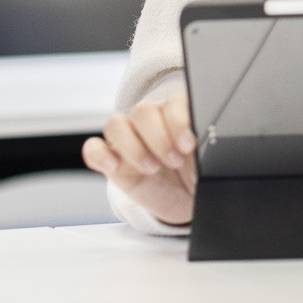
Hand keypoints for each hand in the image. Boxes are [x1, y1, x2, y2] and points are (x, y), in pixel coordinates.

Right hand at [82, 94, 196, 225]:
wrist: (190, 200)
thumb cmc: (200, 174)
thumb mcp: (209, 159)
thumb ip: (206, 144)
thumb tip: (205, 142)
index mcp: (178, 114)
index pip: (171, 102)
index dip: (177, 122)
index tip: (188, 145)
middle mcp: (151, 122)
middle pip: (142, 111)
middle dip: (159, 137)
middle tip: (174, 161)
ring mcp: (129, 140)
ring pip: (116, 124)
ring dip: (133, 147)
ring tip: (152, 168)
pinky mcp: (113, 162)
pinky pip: (93, 149)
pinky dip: (99, 155)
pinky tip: (114, 166)